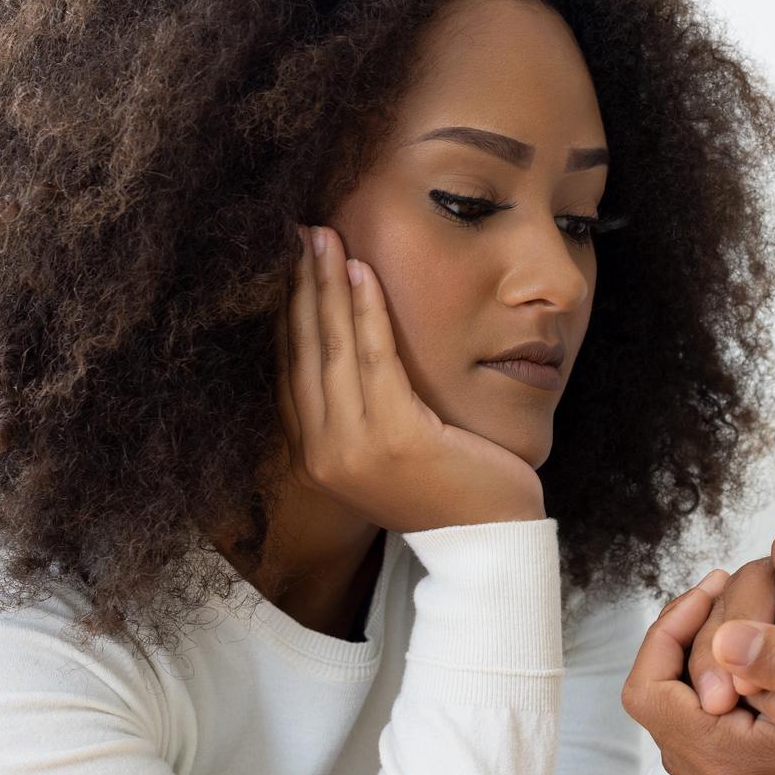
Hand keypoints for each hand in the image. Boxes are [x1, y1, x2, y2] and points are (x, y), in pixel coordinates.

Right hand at [279, 224, 543, 529]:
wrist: (489, 541)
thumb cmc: (450, 486)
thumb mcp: (390, 448)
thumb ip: (359, 411)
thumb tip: (346, 348)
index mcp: (315, 455)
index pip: (288, 370)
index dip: (285, 312)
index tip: (286, 263)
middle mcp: (322, 454)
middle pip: (302, 352)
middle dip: (298, 286)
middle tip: (298, 233)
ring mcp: (353, 449)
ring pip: (331, 348)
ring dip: (326, 285)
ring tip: (323, 236)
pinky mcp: (394, 438)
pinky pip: (374, 359)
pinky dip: (365, 310)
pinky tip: (362, 271)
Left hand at [626, 571, 774, 774]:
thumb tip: (722, 635)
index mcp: (730, 766)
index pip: (647, 691)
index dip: (670, 631)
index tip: (710, 591)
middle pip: (660, 708)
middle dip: (688, 649)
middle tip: (722, 599)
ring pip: (679, 727)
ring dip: (705, 678)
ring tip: (742, 635)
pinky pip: (701, 752)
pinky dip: (719, 711)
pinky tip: (754, 677)